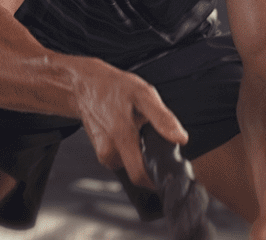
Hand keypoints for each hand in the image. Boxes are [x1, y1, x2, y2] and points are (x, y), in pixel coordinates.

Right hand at [71, 58, 187, 188]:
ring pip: (128, 164)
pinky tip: (127, 132)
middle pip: (136, 172)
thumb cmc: (113, 87)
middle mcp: (108, 150)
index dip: (156, 180)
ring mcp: (101, 152)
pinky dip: (127, 149)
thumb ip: (162, 118)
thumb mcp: (143, 94)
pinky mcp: (99, 151)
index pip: (140, 176)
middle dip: (148, 163)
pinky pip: (119, 158)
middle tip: (152, 141)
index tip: (167, 174)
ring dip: (137, 154)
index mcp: (121, 137)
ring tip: (138, 131)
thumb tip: (180, 138)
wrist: (85, 84)